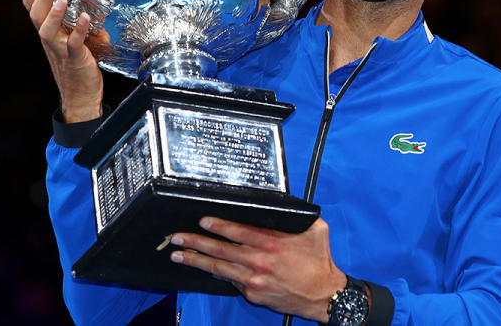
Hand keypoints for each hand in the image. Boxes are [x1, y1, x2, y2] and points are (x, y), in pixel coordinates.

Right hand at [23, 0, 104, 122]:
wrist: (80, 97)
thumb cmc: (78, 67)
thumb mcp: (77, 39)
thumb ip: (82, 23)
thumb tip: (95, 9)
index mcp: (48, 31)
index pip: (32, 7)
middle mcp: (50, 39)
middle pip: (37, 15)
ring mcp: (61, 50)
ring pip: (49, 30)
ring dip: (54, 13)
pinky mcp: (75, 59)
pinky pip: (74, 44)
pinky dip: (79, 31)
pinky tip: (85, 18)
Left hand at [170, 217, 346, 321]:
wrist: (324, 295)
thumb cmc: (319, 262)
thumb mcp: (315, 230)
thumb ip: (297, 216)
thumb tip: (285, 204)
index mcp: (273, 243)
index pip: (239, 231)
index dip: (219, 226)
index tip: (202, 221)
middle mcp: (260, 262)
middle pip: (221, 250)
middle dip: (196, 242)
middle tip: (176, 237)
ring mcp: (254, 280)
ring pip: (219, 268)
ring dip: (196, 260)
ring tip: (177, 254)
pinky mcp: (253, 294)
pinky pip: (230, 281)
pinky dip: (215, 273)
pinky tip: (202, 267)